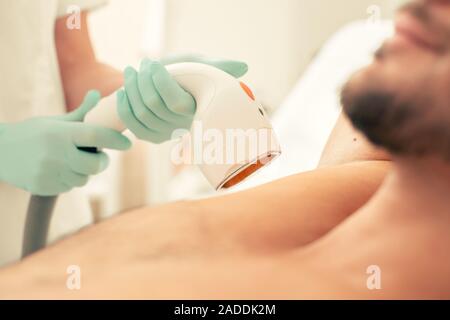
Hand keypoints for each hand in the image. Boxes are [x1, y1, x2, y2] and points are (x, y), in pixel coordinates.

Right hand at [0, 91, 130, 195]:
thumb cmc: (32, 133)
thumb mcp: (55, 122)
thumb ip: (81, 113)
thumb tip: (97, 94)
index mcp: (61, 133)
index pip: (97, 135)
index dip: (116, 140)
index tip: (127, 143)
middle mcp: (56, 154)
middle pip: (96, 164)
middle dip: (102, 161)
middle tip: (100, 156)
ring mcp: (50, 173)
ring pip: (84, 178)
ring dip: (84, 171)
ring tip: (73, 161)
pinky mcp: (44, 187)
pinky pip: (70, 186)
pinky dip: (70, 179)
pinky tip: (59, 170)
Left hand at [117, 54, 247, 143]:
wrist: (172, 86)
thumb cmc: (192, 73)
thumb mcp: (206, 66)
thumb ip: (222, 66)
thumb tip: (243, 67)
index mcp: (198, 110)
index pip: (174, 101)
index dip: (160, 81)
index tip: (152, 62)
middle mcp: (182, 126)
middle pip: (153, 107)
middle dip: (141, 81)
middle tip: (140, 64)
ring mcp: (166, 134)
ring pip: (140, 114)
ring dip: (130, 90)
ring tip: (131, 71)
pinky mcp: (151, 136)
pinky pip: (133, 127)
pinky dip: (123, 108)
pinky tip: (121, 91)